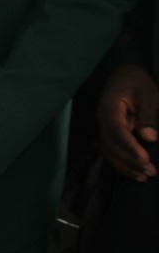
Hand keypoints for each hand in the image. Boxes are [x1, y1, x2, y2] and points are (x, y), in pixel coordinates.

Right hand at [98, 64, 158, 180]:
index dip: (129, 146)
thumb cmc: (138, 84)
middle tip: (151, 171)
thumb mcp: (149, 94)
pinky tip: (135, 172)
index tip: (145, 158)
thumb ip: (149, 115)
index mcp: (110, 106)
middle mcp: (102, 118)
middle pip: (110, 143)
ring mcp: (103, 126)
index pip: (116, 129)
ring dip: (124, 165)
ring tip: (144, 176)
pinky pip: (110, 150)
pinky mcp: (108, 132)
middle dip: (129, 160)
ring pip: (108, 150)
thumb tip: (149, 137)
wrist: (125, 76)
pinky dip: (121, 163)